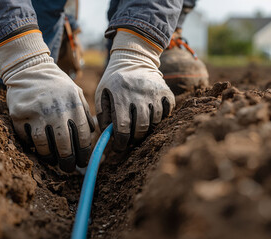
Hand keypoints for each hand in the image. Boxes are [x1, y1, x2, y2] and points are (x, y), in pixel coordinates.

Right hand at [0, 31, 94, 171]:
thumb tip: (92, 137)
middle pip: (64, 146)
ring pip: (44, 146)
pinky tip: (37, 148)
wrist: (30, 69)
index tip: (83, 162)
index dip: (84, 153)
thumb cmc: (57, 85)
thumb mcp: (76, 93)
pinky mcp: (19, 115)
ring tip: (53, 160)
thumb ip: (84, 113)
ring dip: (49, 157)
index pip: (82, 137)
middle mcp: (56, 110)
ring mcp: (36, 113)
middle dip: (68, 162)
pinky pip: (26, 139)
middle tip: (68, 168)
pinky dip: (32, 146)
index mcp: (73, 105)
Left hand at [95, 30, 174, 150]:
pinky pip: (167, 112)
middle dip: (135, 138)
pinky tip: (152, 117)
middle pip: (141, 126)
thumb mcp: (102, 93)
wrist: (134, 59)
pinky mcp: (166, 91)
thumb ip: (102, 115)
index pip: (123, 126)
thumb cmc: (115, 80)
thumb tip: (107, 136)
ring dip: (147, 130)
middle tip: (130, 141)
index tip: (119, 147)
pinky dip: (161, 118)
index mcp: (120, 95)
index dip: (121, 141)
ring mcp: (155, 92)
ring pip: (155, 121)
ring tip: (139, 129)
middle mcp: (139, 93)